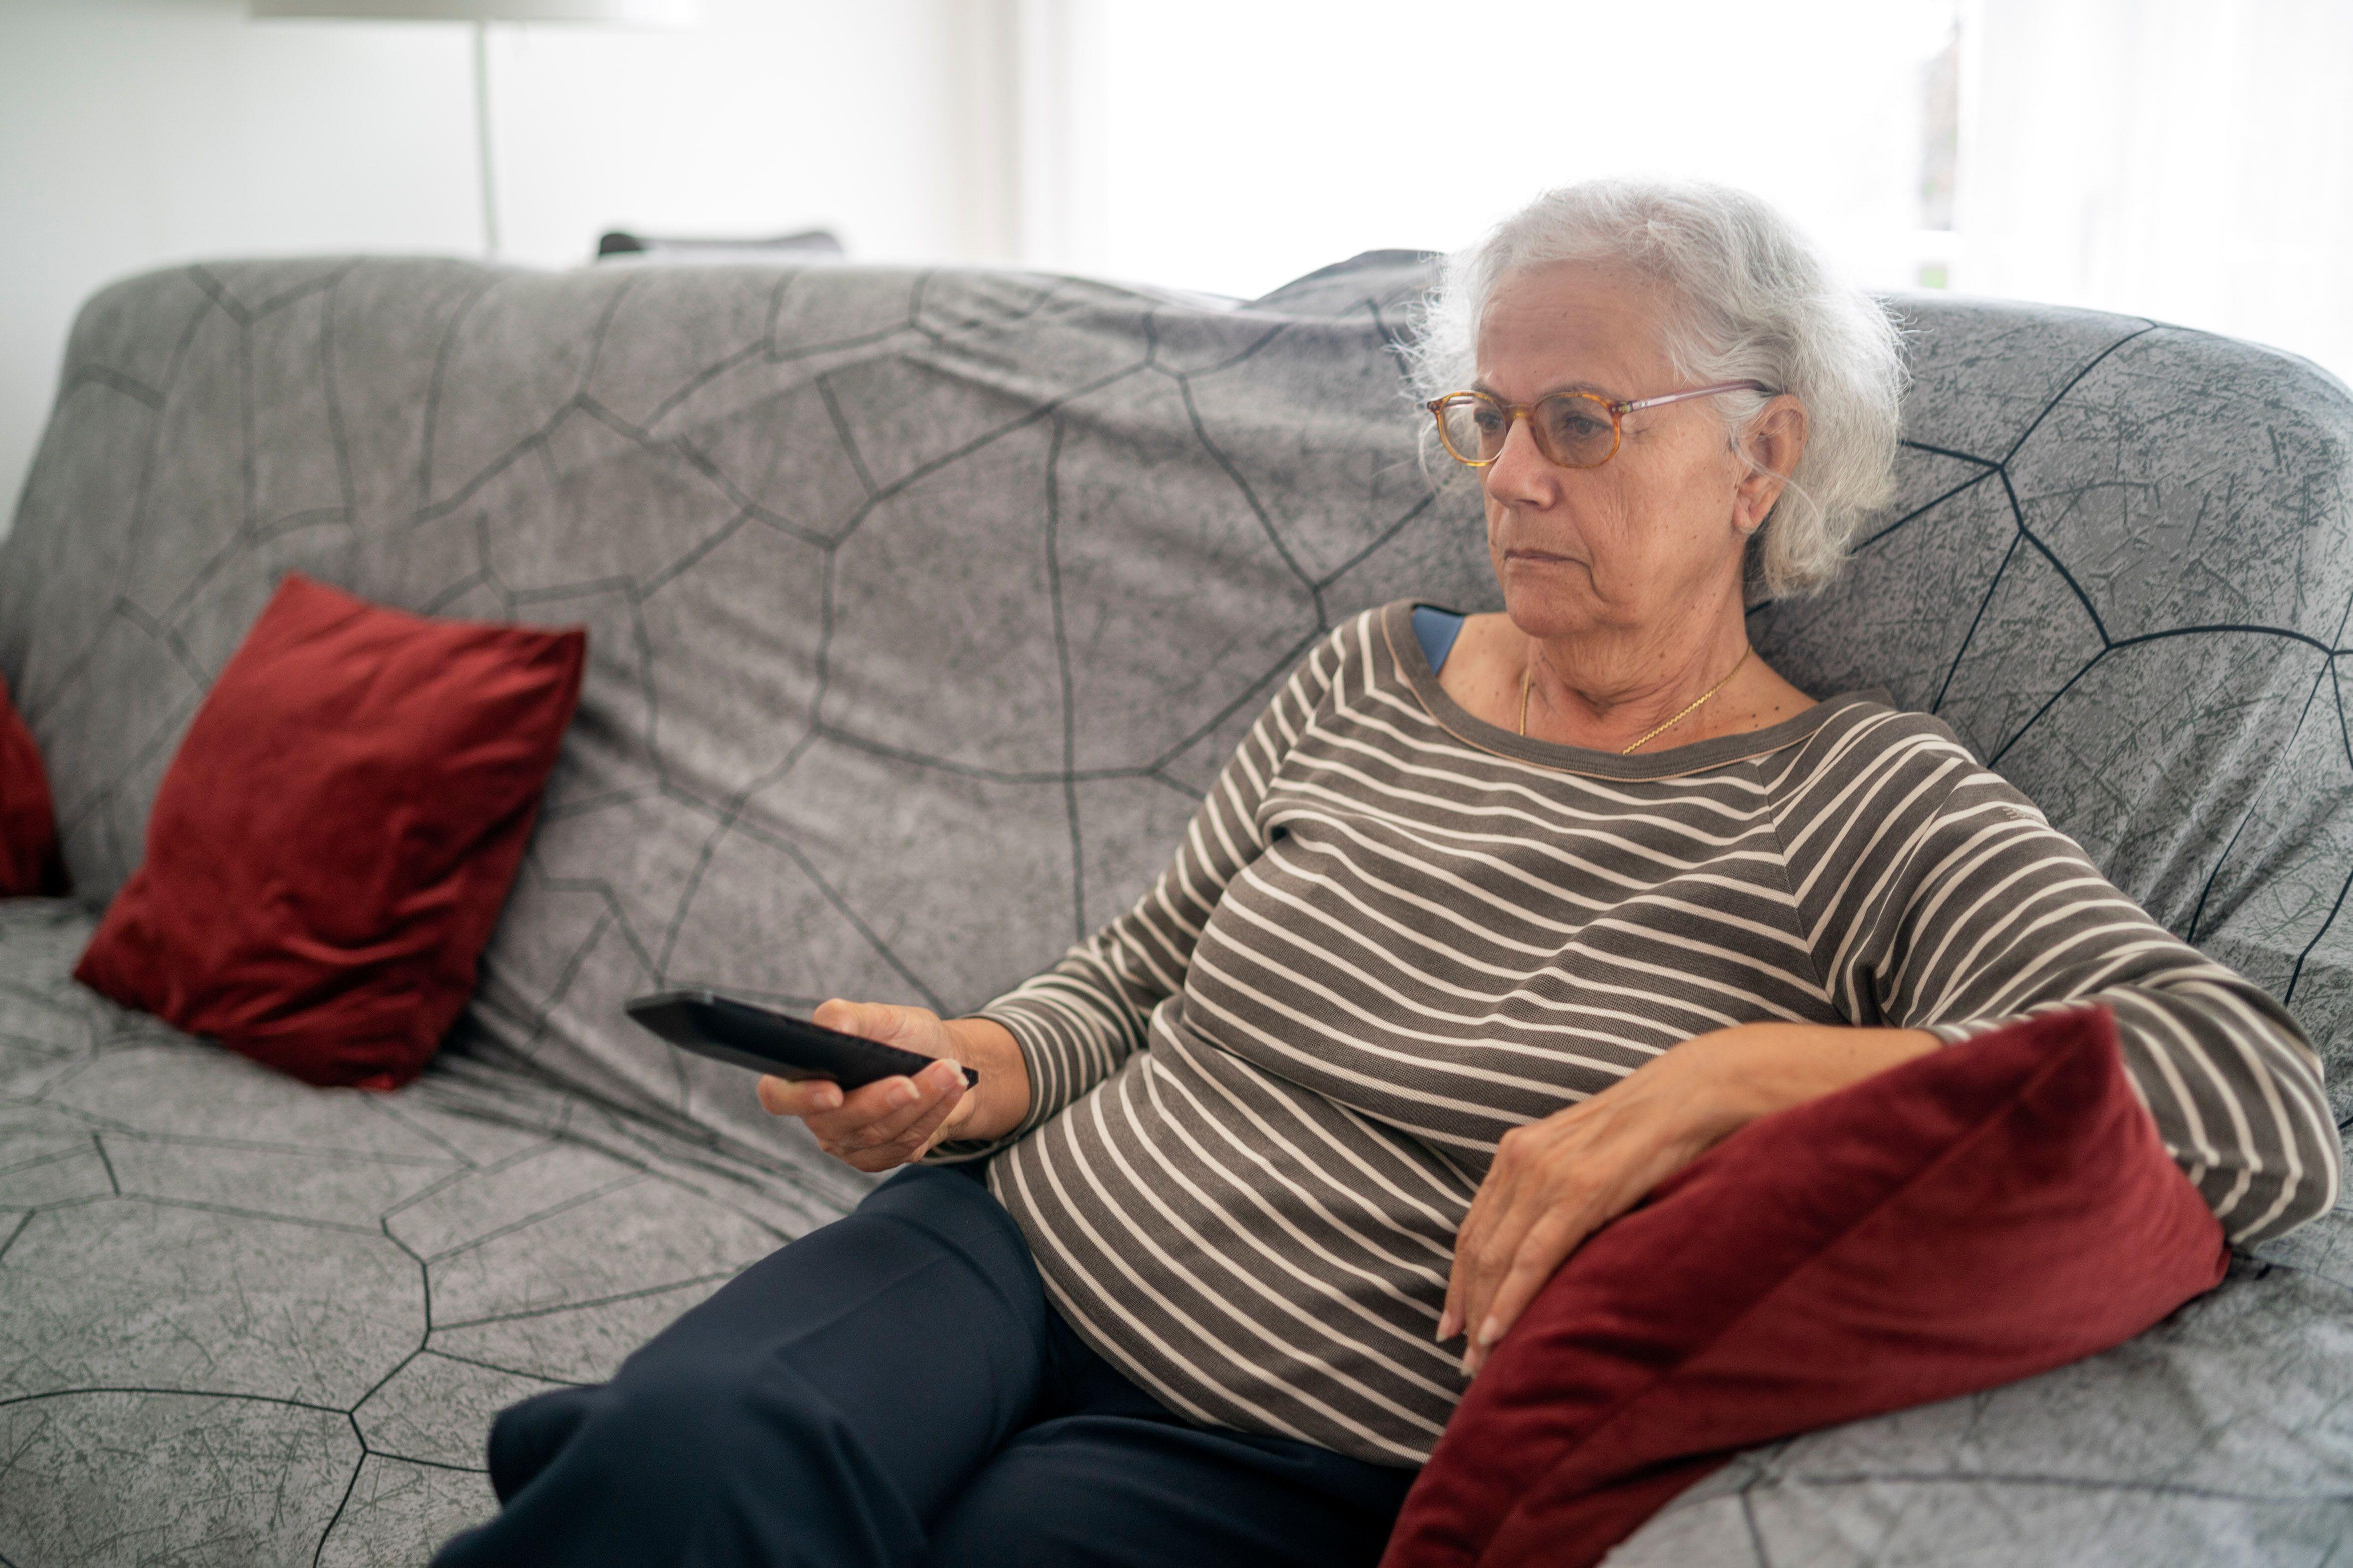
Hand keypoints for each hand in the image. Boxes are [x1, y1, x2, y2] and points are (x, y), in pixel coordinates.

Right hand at [755, 1000, 1026, 1172]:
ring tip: (948, 1071)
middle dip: (879, 1101)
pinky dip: (934, 1114)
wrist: (947, 1063)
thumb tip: (832, 1028)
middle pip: (838, 1122)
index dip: (800, 1098)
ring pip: (878, 1134)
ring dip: (920, 1102)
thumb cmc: (904, 1038)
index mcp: (804, 1077)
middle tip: (910, 1081)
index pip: (779, 1097)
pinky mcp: (881, 1158)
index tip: (833, 1091)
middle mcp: (820, 1117)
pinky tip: (952, 1089)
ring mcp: (850, 1143)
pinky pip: (905, 1145)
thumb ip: (849, 1017)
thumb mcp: (881, 1017)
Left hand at [1438, 1022, 1938, 1376]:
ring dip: (1485, 1312)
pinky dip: (1511, 1298)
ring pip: (1498, 1257)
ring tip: (1481, 1361)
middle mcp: (1522, 1158)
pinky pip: (1532, 1256)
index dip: (1461, 1277)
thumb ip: (1563, 1194)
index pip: (1476, 1226)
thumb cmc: (1655, 1132)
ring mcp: (1547, 1172)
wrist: (1698, 1091)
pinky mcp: (1578, 1191)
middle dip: (1466, 1304)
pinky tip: (1500, 1333)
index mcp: (1520, 1151)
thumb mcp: (1593, 1160)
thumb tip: (1553, 1244)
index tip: (1452, 1320)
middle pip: (1478, 1246)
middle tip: (1463, 1358)